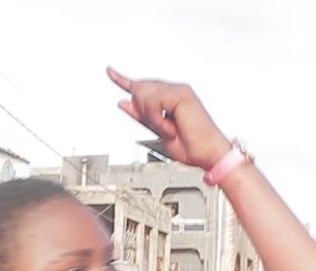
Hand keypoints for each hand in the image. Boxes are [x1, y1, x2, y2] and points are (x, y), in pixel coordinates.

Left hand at [106, 67, 231, 169]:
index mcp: (170, 97)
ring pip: (144, 96)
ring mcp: (179, 90)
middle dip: (143, 112)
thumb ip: (140, 115)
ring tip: (169, 130)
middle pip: (140, 90)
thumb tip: (122, 102)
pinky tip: (170, 128)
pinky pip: (154, 103)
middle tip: (162, 129)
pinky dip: (158, 120)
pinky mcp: (181, 94)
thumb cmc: (189, 145)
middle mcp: (174, 90)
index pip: (143, 86)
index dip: (123, 80)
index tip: (109, 71)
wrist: (207, 154)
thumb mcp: (157, 130)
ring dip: (152, 119)